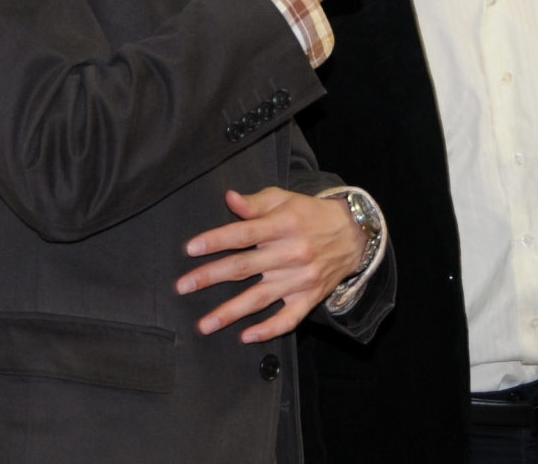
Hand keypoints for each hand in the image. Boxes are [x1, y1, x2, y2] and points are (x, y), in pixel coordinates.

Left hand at [175, 188, 367, 343]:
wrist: (354, 235)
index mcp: (282, 225)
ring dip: (230, 312)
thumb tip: (229, 199)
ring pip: (260, 298)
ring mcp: (300, 279)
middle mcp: (290, 253)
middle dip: (210, 277)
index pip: (244, 233)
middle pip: (244, 267)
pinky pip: (288, 319)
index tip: (191, 248)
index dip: (216, 240)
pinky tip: (246, 336)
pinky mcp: (309, 297)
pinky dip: (268, 330)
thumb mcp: (284, 199)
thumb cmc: (311, 214)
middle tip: (183, 286)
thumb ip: (255, 203)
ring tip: (205, 324)